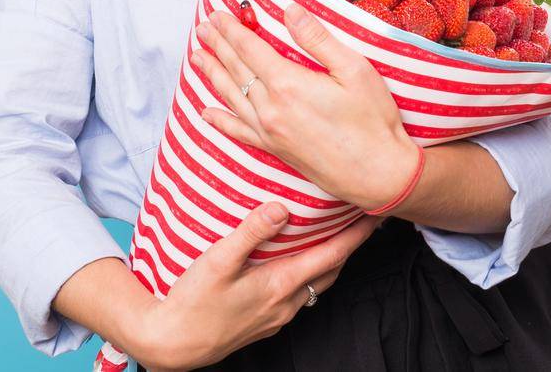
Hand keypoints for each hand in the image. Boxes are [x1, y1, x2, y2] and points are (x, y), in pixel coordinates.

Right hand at [126, 200, 382, 370]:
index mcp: (280, 284)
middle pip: (332, 271)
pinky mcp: (266, 322)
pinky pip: (301, 295)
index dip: (356, 235)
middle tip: (362, 219)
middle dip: (350, 245)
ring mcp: (278, 316)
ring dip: (331, 260)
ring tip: (336, 236)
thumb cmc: (193, 301)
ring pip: (318, 285)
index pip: (332, 255)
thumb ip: (251, 232)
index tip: (374, 214)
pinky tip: (298, 263)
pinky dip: (311, 274)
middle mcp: (286, 303)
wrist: (175, 343)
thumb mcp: (218, 260)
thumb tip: (282, 207)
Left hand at [191, 1, 421, 210]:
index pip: (249, 49)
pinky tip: (207, 113)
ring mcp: (270, 131)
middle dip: (217, 46)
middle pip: (236, 70)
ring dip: (213, 75)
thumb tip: (289, 10)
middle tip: (202, 29)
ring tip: (198, 58)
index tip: (217, 15)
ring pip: (232, 97)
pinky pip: (238, 131)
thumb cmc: (373, 120)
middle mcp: (270, 108)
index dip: (231, 30)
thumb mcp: (354, 70)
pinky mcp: (275, 149)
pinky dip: (220, 120)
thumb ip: (317, 39)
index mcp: (288, 84)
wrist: (379, 175)